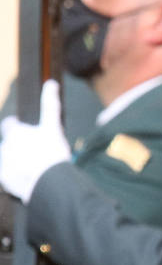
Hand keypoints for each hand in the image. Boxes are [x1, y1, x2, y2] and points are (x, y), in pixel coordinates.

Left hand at [0, 80, 69, 203]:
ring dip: (18, 161)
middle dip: (20, 147)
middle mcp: (5, 146)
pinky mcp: (4, 180)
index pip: (10, 125)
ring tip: (34, 168)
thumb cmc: (52, 152)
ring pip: (9, 160)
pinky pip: (8, 176)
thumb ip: (50, 105)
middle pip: (10, 144)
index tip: (24, 129)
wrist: (49, 182)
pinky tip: (29, 179)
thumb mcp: (53, 127)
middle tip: (37, 153)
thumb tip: (51, 82)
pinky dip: (16, 177)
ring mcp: (4, 164)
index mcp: (15, 133)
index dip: (17, 126)